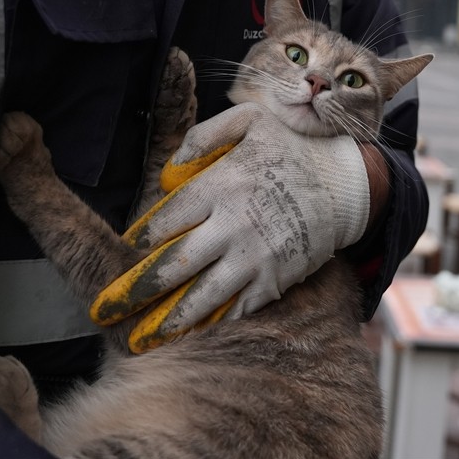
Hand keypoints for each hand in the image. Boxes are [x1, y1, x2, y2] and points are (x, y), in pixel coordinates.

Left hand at [92, 102, 369, 351]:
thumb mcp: (249, 120)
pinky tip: (192, 337)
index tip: (127, 251)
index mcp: (221, 185)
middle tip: (108, 310)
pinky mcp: (276, 278)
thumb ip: (203, 136)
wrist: (350, 182)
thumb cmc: (294, 146)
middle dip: (137, 291)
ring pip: (202, 297)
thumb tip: (169, 169)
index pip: (165, 220)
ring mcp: (256, 256)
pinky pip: (239, 308)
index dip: (139, 240)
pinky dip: (214, 325)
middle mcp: (233, 224)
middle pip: (174, 265)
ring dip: (169, 321)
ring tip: (142, 338)